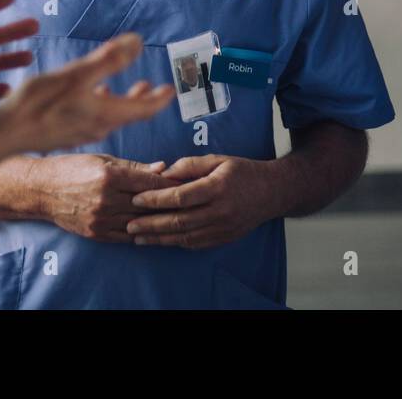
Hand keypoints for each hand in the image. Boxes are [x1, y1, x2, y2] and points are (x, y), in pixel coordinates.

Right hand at [0, 34, 174, 154]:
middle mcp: (98, 127)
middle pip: (130, 114)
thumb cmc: (39, 103)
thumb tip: (138, 42)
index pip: (145, 109)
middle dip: (144, 100)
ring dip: (122, 101)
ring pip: (111, 117)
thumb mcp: (77, 75)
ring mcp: (81, 133)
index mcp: (106, 114)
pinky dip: (101, 105)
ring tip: (128, 89)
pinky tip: (90, 94)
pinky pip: (92, 119)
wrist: (6, 134)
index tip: (171, 90)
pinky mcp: (66, 134)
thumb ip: (109, 60)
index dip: (160, 99)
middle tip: (155, 88)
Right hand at [32, 153, 178, 241]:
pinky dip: (141, 230)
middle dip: (168, 201)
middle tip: (186, 199)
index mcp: (109, 176)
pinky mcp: (96, 233)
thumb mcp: (103, 159)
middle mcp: (106, 199)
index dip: (169, 182)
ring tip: (174, 214)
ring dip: (157, 218)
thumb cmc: (72, 168)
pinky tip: (152, 226)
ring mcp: (100, 218)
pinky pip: (126, 235)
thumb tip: (163, 167)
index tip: (185, 181)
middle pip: (148, 203)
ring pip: (140, 221)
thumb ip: (134, 166)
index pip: (149, 182)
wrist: (41, 190)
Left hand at [125, 154, 284, 248]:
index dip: (156, 199)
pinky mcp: (224, 238)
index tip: (136, 198)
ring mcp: (223, 228)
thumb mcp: (217, 159)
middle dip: (151, 224)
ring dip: (159, 238)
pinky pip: (195, 243)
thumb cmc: (242, 171)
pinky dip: (175, 242)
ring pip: (185, 236)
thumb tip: (162, 174)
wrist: (273, 192)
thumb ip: (189, 165)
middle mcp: (221, 211)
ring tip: (137, 237)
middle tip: (129, 224)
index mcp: (217, 187)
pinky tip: (160, 240)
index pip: (180, 197)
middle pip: (179, 221)